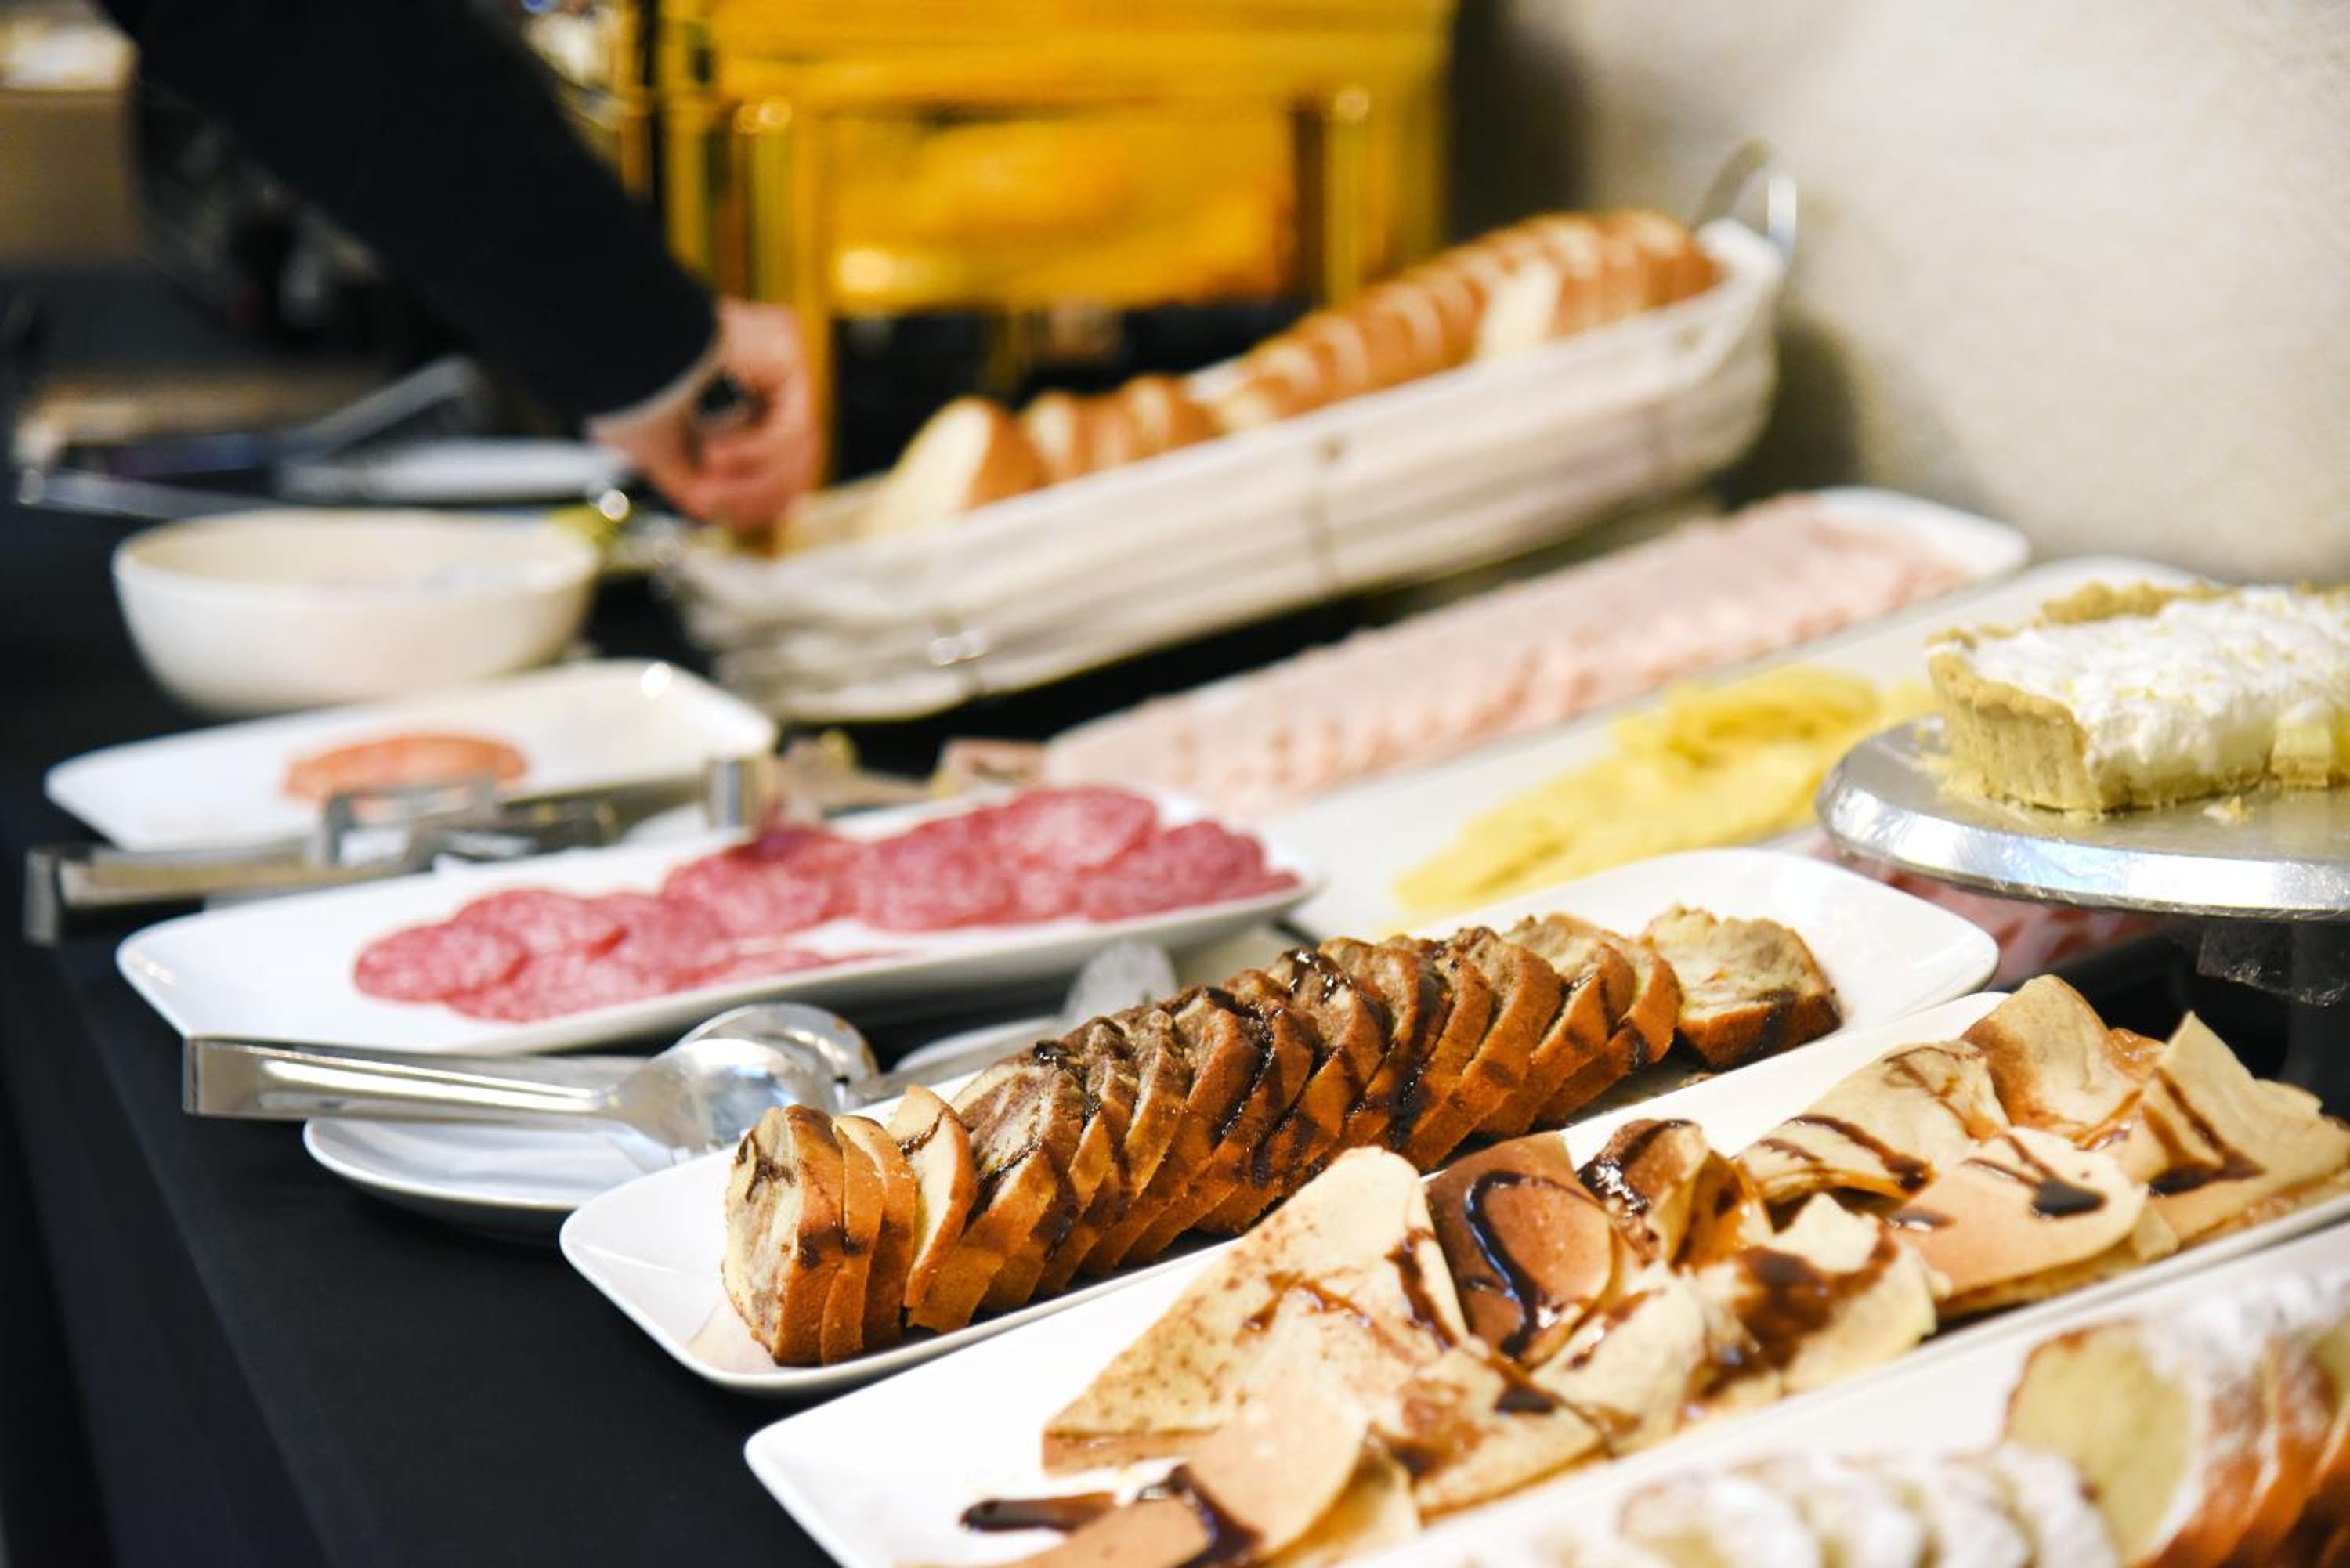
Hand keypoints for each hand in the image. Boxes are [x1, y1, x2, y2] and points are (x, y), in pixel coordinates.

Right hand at [589, 298, 823, 533]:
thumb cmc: (623, 386)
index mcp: (735, 382)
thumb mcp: (661, 453)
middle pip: (796, 450)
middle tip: (725, 511)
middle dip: (760, 491)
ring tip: (706, 485)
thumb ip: (695, 483)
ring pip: (796, 444)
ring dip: (751, 479)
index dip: (764, 492)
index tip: (738, 518)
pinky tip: (714, 453)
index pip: (776, 448)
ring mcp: (777, 352)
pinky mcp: (783, 344)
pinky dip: (753, 451)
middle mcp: (763, 364)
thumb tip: (717, 511)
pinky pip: (790, 422)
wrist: (614, 344)